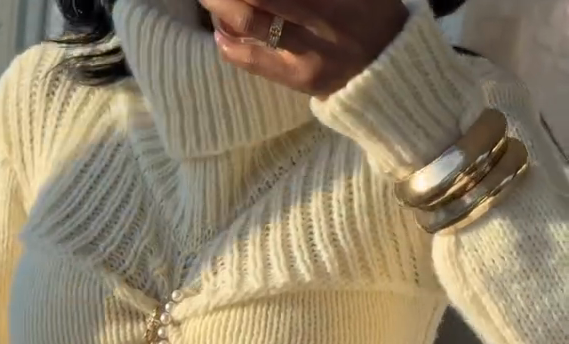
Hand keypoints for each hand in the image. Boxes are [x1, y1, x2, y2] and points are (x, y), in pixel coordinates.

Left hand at [203, 0, 407, 97]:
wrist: (390, 72)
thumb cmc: (373, 15)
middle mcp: (321, 19)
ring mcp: (307, 51)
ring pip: (252, 23)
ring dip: (222, 6)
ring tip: (210, 0)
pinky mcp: (297, 78)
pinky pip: (254, 61)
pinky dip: (231, 44)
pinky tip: (220, 31)